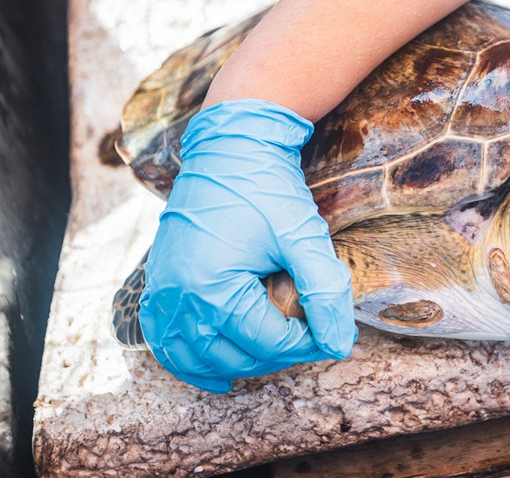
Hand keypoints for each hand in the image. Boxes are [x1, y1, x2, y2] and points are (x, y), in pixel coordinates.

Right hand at [139, 99, 356, 392]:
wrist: (229, 147)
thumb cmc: (267, 189)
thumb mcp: (304, 236)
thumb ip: (325, 291)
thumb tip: (339, 345)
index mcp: (212, 288)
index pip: (268, 342)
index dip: (308, 343)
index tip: (331, 330)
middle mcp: (178, 298)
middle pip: (234, 355)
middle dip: (278, 352)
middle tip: (309, 334)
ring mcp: (162, 292)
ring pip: (197, 358)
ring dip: (237, 363)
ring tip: (273, 354)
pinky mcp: (158, 284)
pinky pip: (166, 340)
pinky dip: (190, 361)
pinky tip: (219, 373)